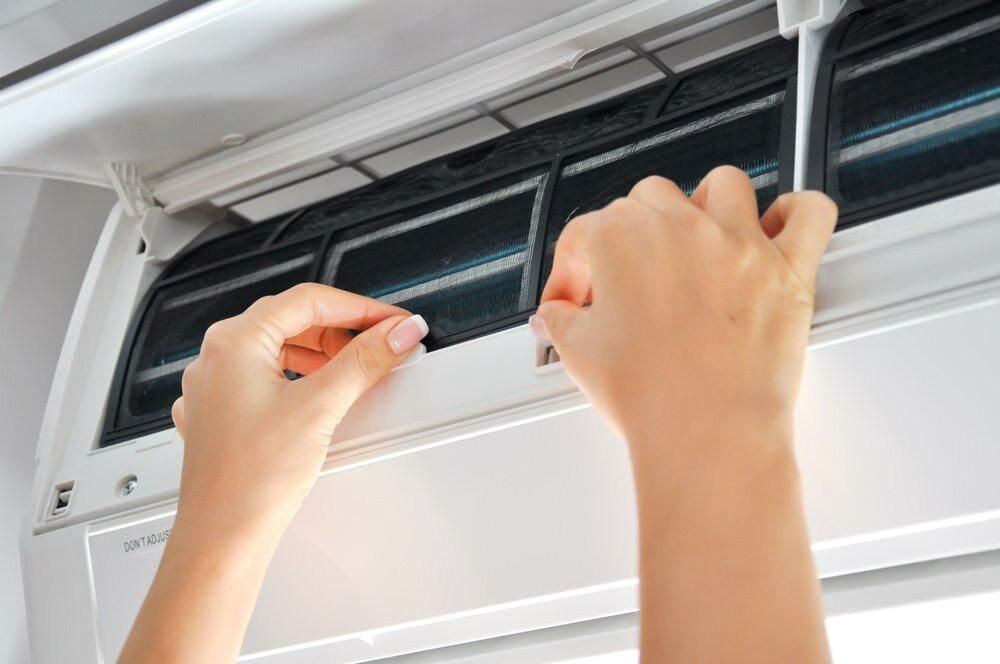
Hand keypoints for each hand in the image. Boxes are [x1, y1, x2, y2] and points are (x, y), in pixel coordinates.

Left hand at [171, 283, 428, 532]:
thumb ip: (364, 361)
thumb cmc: (251, 480)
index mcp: (234, 342)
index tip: (392, 321)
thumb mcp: (320, 407)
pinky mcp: (220, 413)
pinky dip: (299, 377)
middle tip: (381, 342)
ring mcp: (214, 386)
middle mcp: (216, 358)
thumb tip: (395, 333)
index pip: (309, 300)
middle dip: (343, 329)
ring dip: (321, 352)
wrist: (222, 536)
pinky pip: (263, 377)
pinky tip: (320, 396)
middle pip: (292, 320)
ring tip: (356, 369)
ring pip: (277, 348)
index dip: (360, 307)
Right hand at [533, 167, 836, 662]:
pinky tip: (778, 228)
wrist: (706, 432)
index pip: (585, 234)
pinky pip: (809, 213)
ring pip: (723, 185)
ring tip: (698, 240)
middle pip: (650, 198)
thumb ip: (560, 320)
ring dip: (707, 205)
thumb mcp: (578, 353)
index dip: (574, 269)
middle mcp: (681, 227)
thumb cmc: (649, 395)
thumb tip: (556, 316)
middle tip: (631, 277)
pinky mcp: (787, 269)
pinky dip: (797, 213)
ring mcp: (738, 243)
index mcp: (622, 238)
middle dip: (634, 232)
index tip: (575, 299)